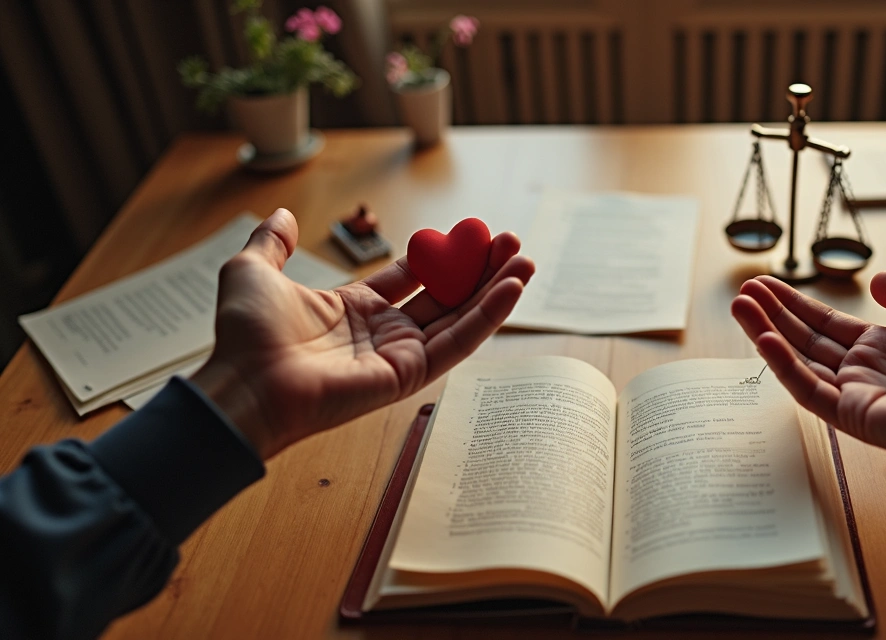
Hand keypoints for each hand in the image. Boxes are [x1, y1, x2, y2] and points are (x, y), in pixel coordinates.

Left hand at [190, 209, 534, 459]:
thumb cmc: (245, 336)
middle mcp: (383, 333)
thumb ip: (272, 243)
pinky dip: (489, 315)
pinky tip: (512, 287)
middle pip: (447, 295)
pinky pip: (459, 341)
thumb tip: (281, 215)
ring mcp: (400, 355)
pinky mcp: (410, 374)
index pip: (414, 278)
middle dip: (480, 268)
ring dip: (495, 288)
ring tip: (524, 258)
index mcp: (355, 309)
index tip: (472, 233)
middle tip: (510, 241)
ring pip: (461, 317)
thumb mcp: (253, 271)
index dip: (444, 256)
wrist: (246, 383)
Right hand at [732, 272, 885, 509]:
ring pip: (801, 362)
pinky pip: (809, 390)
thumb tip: (874, 282)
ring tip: (741, 305)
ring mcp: (861, 395)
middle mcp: (871, 372)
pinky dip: (783, 365)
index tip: (769, 285)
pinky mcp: (856, 417)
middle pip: (808, 340)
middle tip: (744, 292)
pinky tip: (763, 338)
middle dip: (774, 315)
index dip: (799, 304)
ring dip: (767, 333)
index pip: (831, 325)